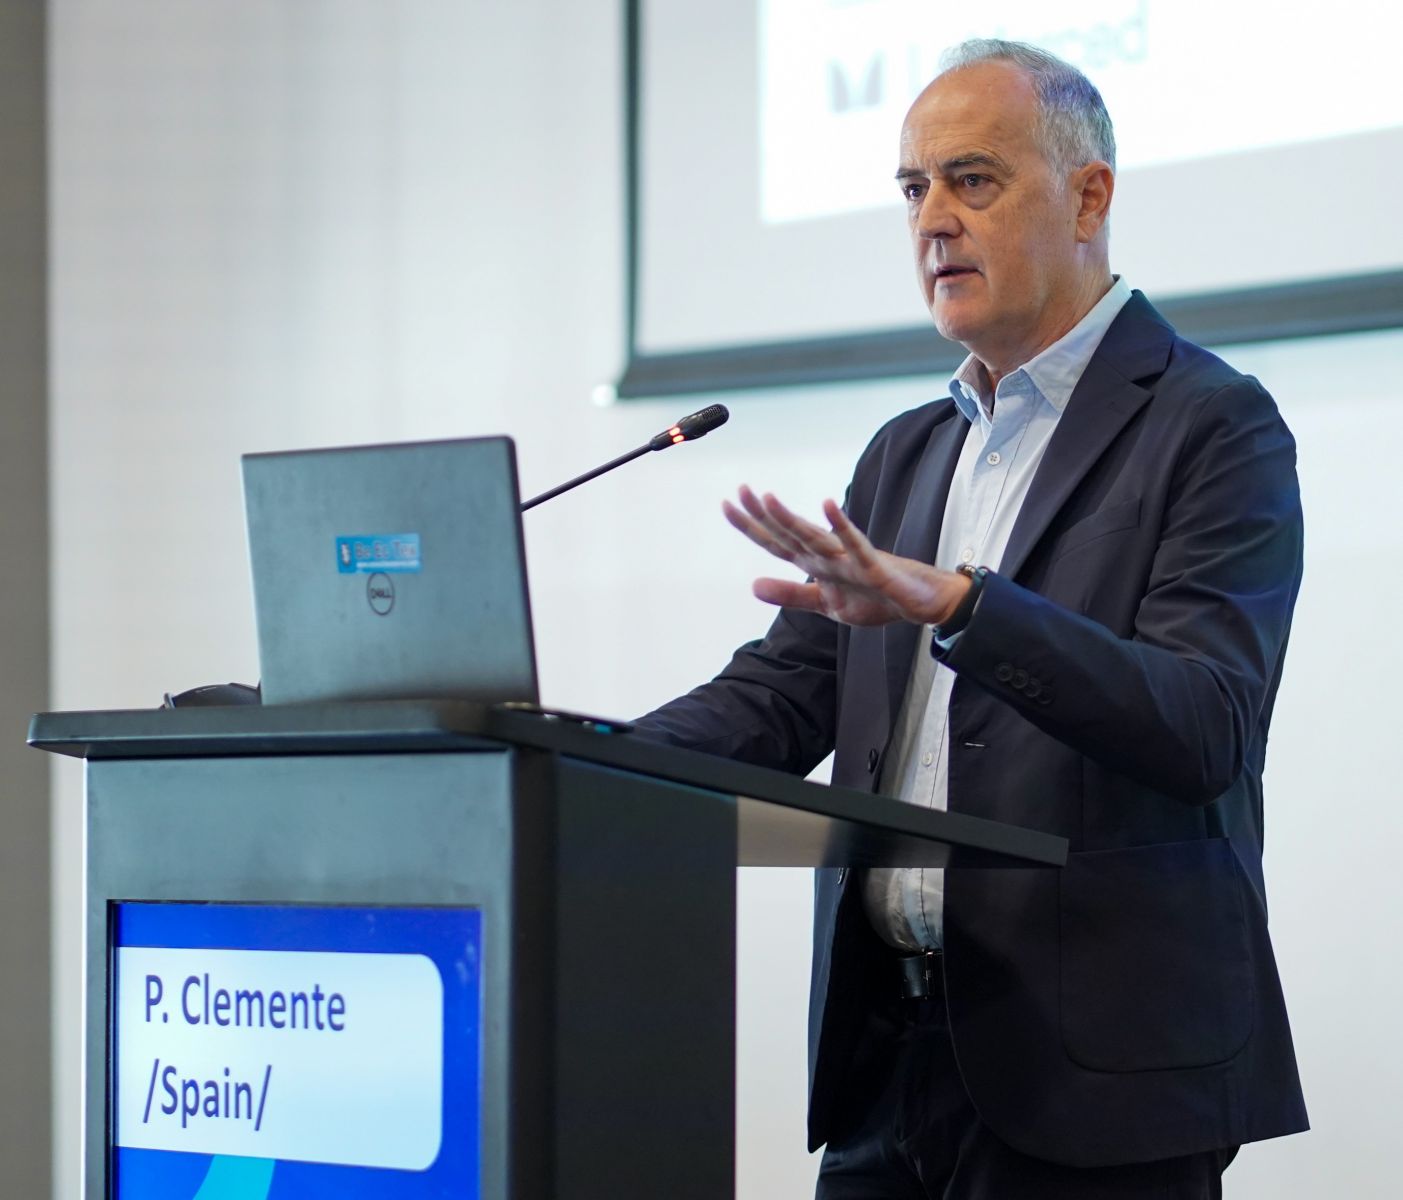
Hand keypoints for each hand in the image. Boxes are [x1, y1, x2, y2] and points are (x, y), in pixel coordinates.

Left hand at [722, 485, 970, 627]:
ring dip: (791, 519)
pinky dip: (842, 528)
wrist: (916, 604)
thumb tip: (752, 586)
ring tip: (768, 499)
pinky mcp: (874, 567)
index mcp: (814, 564)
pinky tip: (829, 506)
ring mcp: (850, 559)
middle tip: (741, 489)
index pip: (776, 543)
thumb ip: (790, 594)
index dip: (751, 526)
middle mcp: (828, 555)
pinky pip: (856, 546)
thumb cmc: (873, 597)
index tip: (727, 504)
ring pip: (815, 537)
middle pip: (790, 534)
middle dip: (764, 514)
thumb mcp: (825, 603)